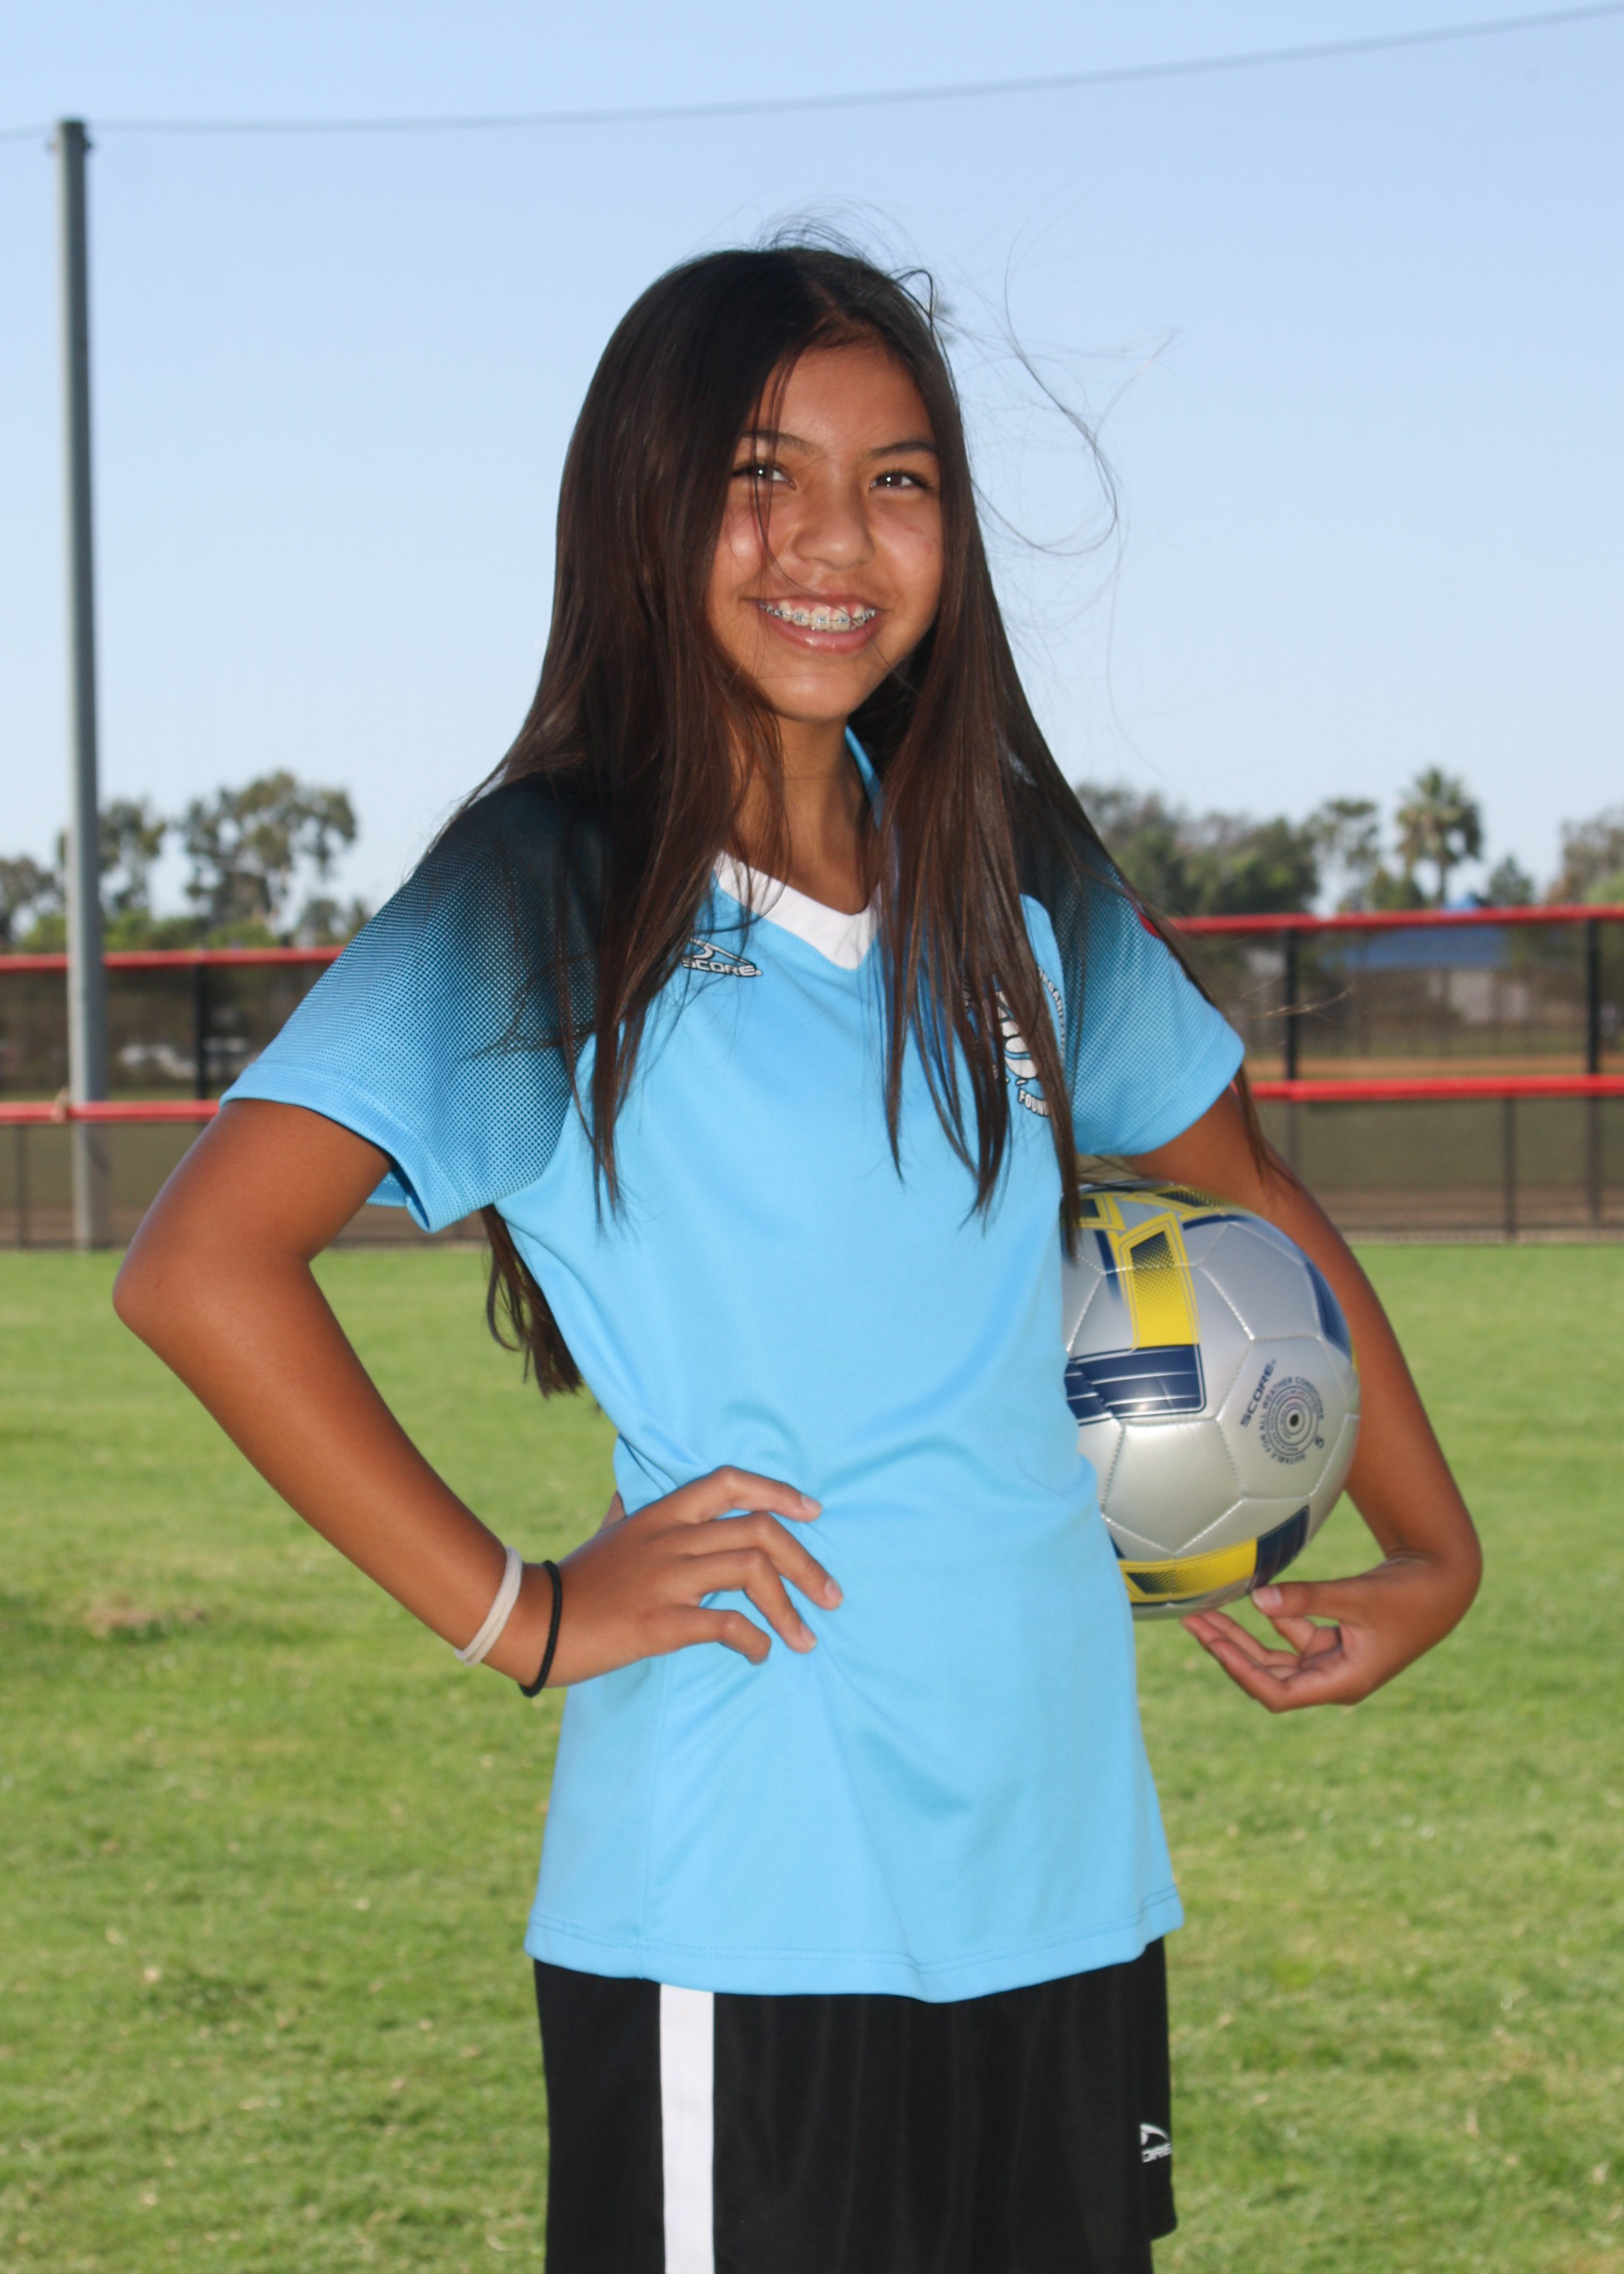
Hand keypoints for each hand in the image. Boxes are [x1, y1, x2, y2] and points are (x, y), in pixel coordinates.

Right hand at [544, 1466, 840, 1686]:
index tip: (813, 1512)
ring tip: (806, 1638)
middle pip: (757, 1530)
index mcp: (661, 1514)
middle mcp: (670, 1539)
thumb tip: (625, 1492)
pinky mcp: (660, 1622)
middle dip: (805, 1562)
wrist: (532, 1621)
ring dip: (790, 1607)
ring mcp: (666, 1579)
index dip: (778, 1492)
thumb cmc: (575, 1581)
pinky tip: (759, 1656)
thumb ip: (625, 1512)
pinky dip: (754, 1640)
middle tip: (831, 1595)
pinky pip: (725, 1624)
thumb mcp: (605, 1532)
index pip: (728, 1482)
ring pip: (751, 1571)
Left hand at [1180, 1549, 1476, 1711]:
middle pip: (1267, 1675)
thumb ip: (1309, 1599)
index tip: (1213, 1645)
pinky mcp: (1334, 1641)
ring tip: (1203, 1611)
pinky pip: (1290, 1637)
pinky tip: (1242, 1598)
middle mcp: (1333, 1678)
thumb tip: (1257, 1599)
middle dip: (1228, 1649)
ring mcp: (1332, 1661)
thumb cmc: (1408, 1595)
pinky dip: (1267, 1621)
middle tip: (1192, 1620)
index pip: (1278, 1693)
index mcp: (1343, 1682)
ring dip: (1241, 1636)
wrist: (1444, 1584)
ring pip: (1274, 1656)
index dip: (1242, 1672)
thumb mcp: (1358, 1596)